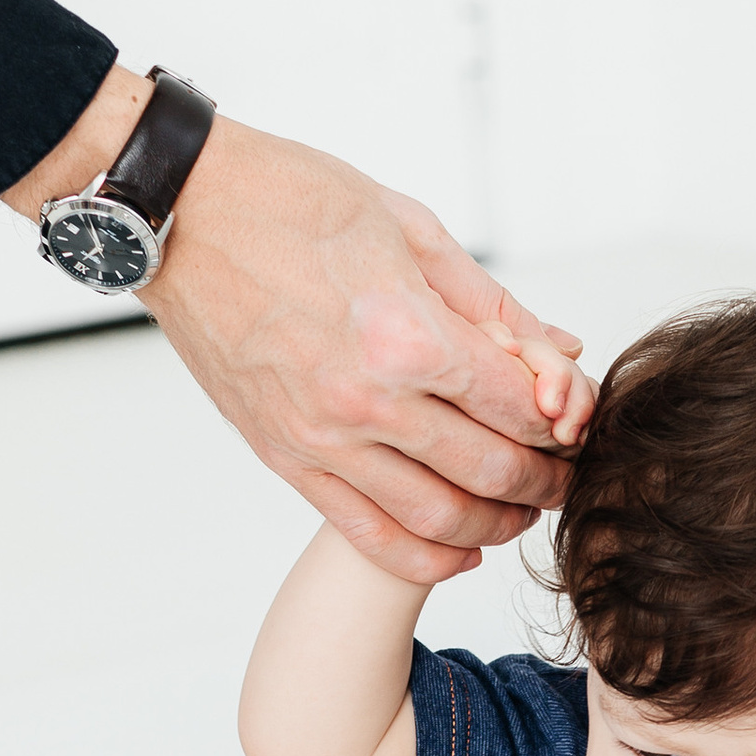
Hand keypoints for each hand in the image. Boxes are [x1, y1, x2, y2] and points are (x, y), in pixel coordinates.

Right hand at [148, 119, 595, 579]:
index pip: (520, 409)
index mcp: (407, 334)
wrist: (181, 210)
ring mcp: (322, 438)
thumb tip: (564, 352)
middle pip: (491, 471)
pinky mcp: (286, 457)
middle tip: (563, 478)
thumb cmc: (294, 199)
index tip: (574, 424)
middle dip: (544, 481)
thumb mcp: (408, 227)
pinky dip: (427, 556)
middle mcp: (366, 399)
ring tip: (519, 511)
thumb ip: (491, 302)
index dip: (563, 424)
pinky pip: (369, 535)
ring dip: (495, 525)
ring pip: (439, 518)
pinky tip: (461, 551)